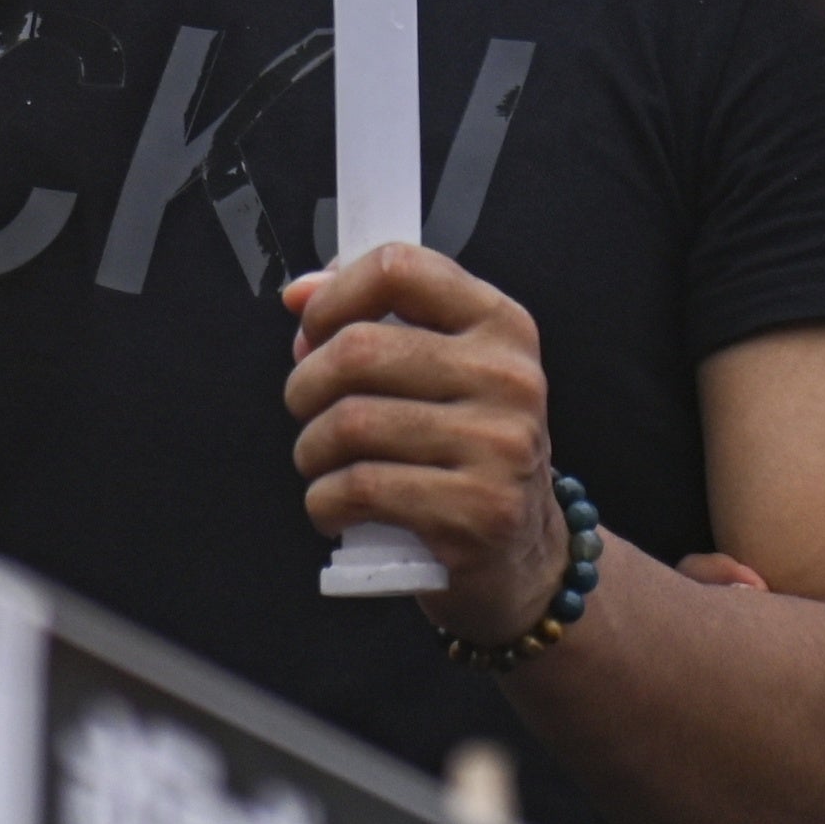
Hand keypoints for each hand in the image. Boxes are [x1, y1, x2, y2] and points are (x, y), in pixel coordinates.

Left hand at [281, 243, 577, 642]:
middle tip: (307, 411)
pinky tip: (335, 508)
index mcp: (500, 324)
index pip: (399, 269)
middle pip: (359, 350)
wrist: (525, 554)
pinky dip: (324, 500)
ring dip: (311, 450)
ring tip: (322, 464)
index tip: (312, 329)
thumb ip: (378, 321)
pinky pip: (360, 488)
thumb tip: (299, 294)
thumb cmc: (466, 451)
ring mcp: (500, 446)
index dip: (334, 295)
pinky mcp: (479, 511)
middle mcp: (508, 377)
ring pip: (351, 423)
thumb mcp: (444, 373)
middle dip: (306, 384)